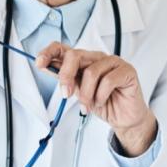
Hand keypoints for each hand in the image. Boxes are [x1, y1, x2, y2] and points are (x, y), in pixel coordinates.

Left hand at [36, 42, 156, 156]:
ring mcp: (113, 62)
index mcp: (83, 61)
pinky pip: (108, 81)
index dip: (50, 52)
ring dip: (86, 94)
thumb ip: (65, 79)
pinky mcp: (127, 70)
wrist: (123, 118)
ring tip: (88, 105)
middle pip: (75, 56)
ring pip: (91, 72)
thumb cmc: (102, 103)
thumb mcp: (78, 92)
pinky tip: (102, 101)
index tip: (40, 63)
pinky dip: (101, 95)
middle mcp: (97, 57)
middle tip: (66, 94)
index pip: (64, 48)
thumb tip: (46, 67)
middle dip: (66, 76)